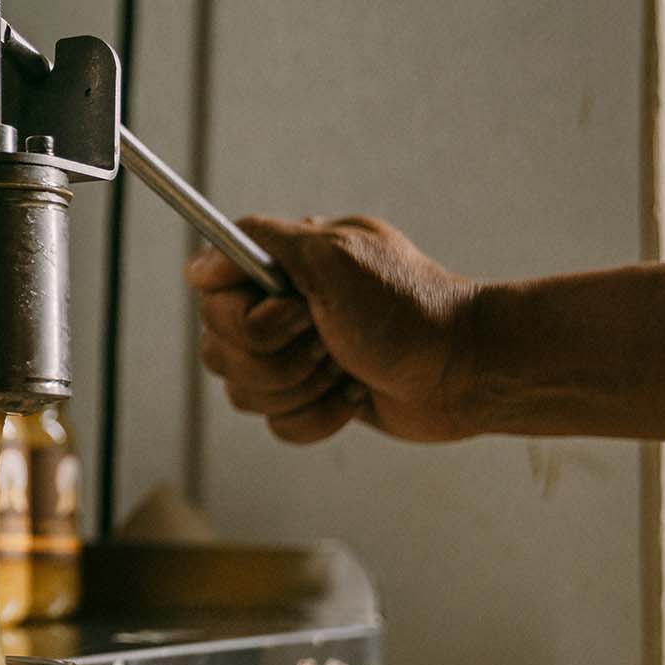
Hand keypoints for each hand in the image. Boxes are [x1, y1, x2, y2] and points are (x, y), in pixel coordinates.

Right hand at [186, 217, 480, 444]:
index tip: (292, 312)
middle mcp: (278, 310)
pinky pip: (277, 423)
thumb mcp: (335, 255)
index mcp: (280, 268)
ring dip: (300, 387)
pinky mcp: (309, 398)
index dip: (241, 316)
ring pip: (243, 391)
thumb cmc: (407, 311)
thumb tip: (200, 262)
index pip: (211, 293)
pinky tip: (354, 395)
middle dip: (277, 359)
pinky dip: (320, 415)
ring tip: (345, 368)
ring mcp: (292, 357)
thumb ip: (265, 241)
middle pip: (219, 350)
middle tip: (327, 341)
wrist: (464, 372)